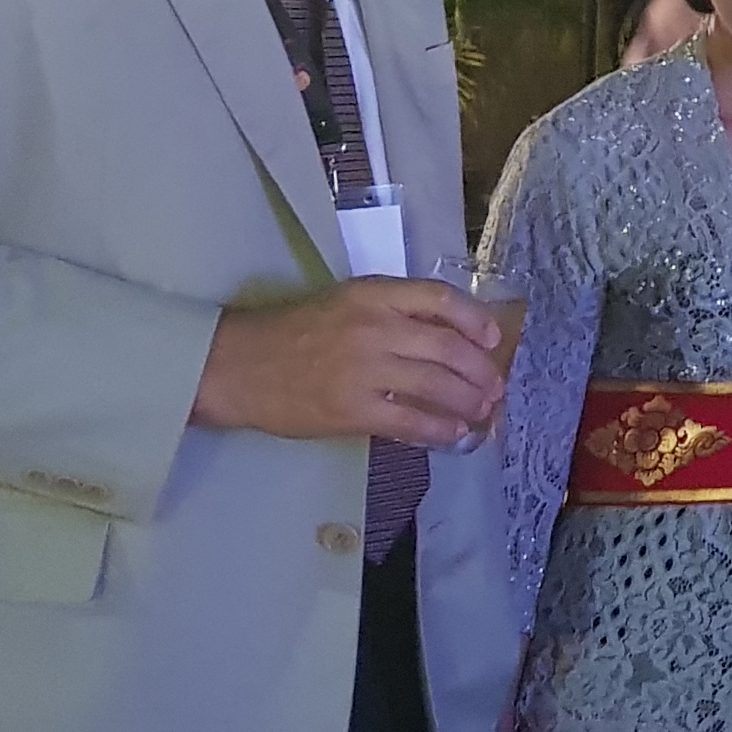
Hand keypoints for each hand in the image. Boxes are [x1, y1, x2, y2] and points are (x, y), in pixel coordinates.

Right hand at [191, 277, 507, 445]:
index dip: (475, 319)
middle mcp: (374, 327)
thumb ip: (392, 313)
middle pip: (448, 347)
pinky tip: (453, 435)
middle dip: (481, 371)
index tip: (494, 338)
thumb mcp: (344, 303)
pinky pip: (410, 421)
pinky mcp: (351, 409)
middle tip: (494, 387)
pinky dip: (439, 429)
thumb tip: (449, 338)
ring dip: (468, 402)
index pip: (440, 299)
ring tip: (481, 412)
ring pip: (436, 385)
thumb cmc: (293, 333)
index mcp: (373, 295)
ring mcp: (364, 369)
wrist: (238, 366)